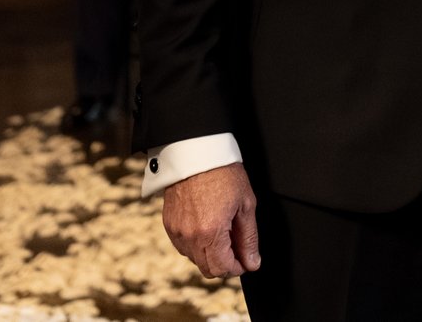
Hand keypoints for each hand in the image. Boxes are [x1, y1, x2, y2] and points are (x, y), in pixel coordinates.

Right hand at [162, 162, 259, 277]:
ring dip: (209, 253)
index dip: (237, 268)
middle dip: (224, 263)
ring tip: (222, 231)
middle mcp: (190, 236)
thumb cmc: (223, 173)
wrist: (196, 151)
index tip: (244, 260)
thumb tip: (252, 262)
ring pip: (194, 258)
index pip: (222, 269)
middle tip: (236, 247)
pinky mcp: (168, 224)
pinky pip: (182, 246)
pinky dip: (196, 243)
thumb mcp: (245, 204)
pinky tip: (206, 226)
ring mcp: (176, 231)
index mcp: (211, 232)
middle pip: (207, 269)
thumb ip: (249, 238)